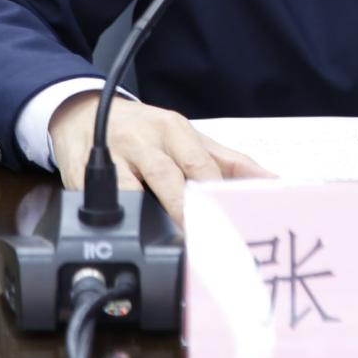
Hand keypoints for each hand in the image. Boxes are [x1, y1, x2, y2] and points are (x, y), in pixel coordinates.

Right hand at [49, 92, 271, 225]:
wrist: (84, 114)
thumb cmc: (146, 132)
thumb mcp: (188, 138)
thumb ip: (229, 161)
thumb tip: (273, 182)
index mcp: (176, 130)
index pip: (204, 164)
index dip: (220, 194)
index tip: (238, 221)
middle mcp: (148, 140)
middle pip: (173, 176)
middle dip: (191, 210)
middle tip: (210, 242)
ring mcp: (117, 157)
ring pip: (139, 190)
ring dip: (161, 216)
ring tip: (181, 244)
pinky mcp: (86, 175)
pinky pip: (106, 198)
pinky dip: (122, 217)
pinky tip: (132, 235)